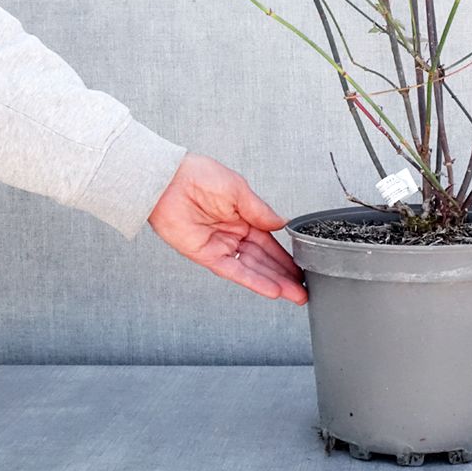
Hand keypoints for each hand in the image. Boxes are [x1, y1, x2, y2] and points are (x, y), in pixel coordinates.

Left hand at [148, 153, 306, 304]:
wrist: (168, 180)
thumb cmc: (199, 176)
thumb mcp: (239, 189)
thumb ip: (260, 210)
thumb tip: (282, 223)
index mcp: (243, 216)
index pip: (270, 242)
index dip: (286, 256)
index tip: (302, 267)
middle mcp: (233, 233)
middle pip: (264, 259)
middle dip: (285, 275)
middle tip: (303, 290)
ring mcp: (220, 246)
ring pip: (253, 268)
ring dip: (274, 283)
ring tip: (295, 294)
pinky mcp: (206, 255)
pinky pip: (233, 270)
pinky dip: (252, 281)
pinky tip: (271, 289)